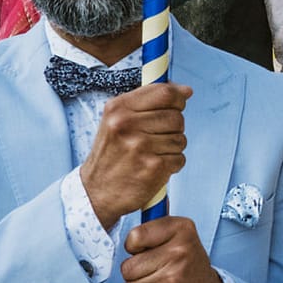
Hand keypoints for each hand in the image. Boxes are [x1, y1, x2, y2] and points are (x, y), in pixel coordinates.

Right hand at [79, 84, 191, 228]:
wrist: (96, 191)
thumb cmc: (112, 153)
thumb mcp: (117, 119)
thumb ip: (148, 101)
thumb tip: (185, 91)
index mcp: (118, 108)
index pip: (164, 92)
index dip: (178, 98)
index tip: (179, 103)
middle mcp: (127, 125)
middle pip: (176, 116)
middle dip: (173, 127)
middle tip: (156, 138)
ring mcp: (140, 146)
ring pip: (180, 138)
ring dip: (172, 148)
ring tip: (152, 153)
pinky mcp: (153, 167)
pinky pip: (180, 158)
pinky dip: (172, 164)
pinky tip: (154, 166)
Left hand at [121, 217, 225, 282]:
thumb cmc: (189, 265)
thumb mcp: (180, 235)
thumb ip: (158, 223)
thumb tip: (143, 198)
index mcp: (182, 230)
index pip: (134, 237)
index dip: (134, 248)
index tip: (146, 251)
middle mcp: (180, 252)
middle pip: (127, 267)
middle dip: (135, 274)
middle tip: (154, 273)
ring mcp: (174, 279)